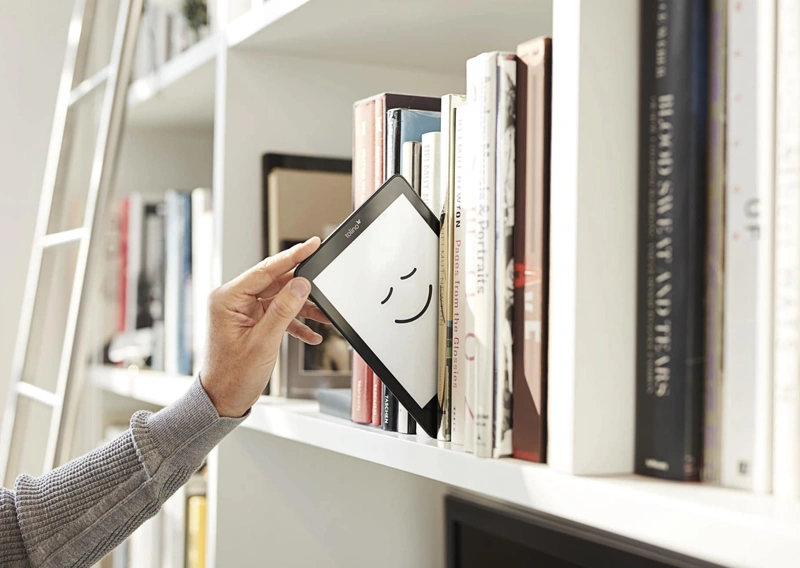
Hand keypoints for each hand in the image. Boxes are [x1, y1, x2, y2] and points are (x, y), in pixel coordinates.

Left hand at [199, 237, 328, 416]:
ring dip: (302, 308)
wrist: (223, 400)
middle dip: (302, 286)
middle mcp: (233, 301)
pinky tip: (312, 334)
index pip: (265, 269)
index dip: (292, 256)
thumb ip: (283, 310)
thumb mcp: (263, 341)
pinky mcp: (251, 323)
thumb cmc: (233, 376)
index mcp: (228, 299)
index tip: (311, 245)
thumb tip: (300, 284)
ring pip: (279, 299)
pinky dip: (294, 323)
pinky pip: (277, 315)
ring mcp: (242, 312)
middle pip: (275, 282)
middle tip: (325, 281)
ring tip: (324, 315)